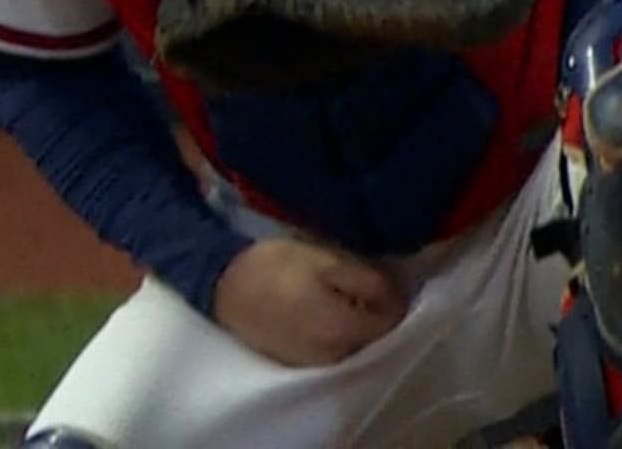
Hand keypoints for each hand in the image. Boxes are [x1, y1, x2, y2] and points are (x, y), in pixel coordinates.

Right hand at [211, 237, 407, 366]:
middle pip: (373, 336)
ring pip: (352, 345)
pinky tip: (319, 308)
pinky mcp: (296, 361)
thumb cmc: (276, 266)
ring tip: (336, 292)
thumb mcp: (327, 261)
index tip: (380, 276)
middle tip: (358, 280)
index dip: (392, 296)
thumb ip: (368, 281)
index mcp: (343, 329)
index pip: (390, 321)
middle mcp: (332, 354)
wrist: (223, 284)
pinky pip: (330, 349)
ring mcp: (313, 362)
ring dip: (353, 322)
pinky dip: (334, 331)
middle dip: (373, 311)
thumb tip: (398, 296)